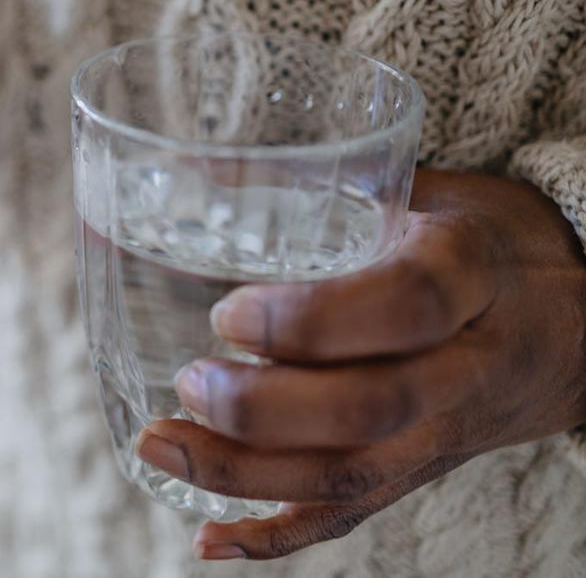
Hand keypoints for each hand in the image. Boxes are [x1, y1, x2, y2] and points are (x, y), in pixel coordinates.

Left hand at [135, 170, 585, 560]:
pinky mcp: (423, 472)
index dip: (310, 321)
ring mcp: (446, 433)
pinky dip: (276, 535)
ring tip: (157, 446)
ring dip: (243, 474)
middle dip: (262, 408)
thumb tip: (187, 162)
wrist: (577, 322)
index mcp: (470, 274)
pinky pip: (353, 516)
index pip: (402, 307)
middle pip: (371, 408)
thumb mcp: (426, 190)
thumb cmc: (481, 239)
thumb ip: (328, 183)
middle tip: (187, 381)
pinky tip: (208, 539)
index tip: (228, 314)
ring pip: (351, 476)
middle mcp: (465, 366)